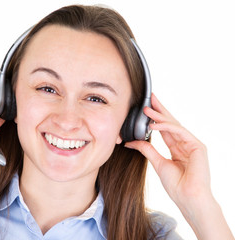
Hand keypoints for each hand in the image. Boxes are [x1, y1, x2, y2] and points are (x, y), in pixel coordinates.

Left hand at [125, 93, 210, 207]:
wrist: (188, 198)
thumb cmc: (176, 185)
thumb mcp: (157, 163)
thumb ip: (146, 150)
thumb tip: (131, 142)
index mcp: (177, 148)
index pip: (165, 128)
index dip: (156, 118)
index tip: (146, 108)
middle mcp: (185, 144)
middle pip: (170, 122)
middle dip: (160, 110)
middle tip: (149, 98)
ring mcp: (192, 144)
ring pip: (174, 125)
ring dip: (159, 116)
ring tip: (146, 109)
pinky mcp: (197, 146)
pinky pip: (179, 131)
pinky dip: (166, 126)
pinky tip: (154, 124)